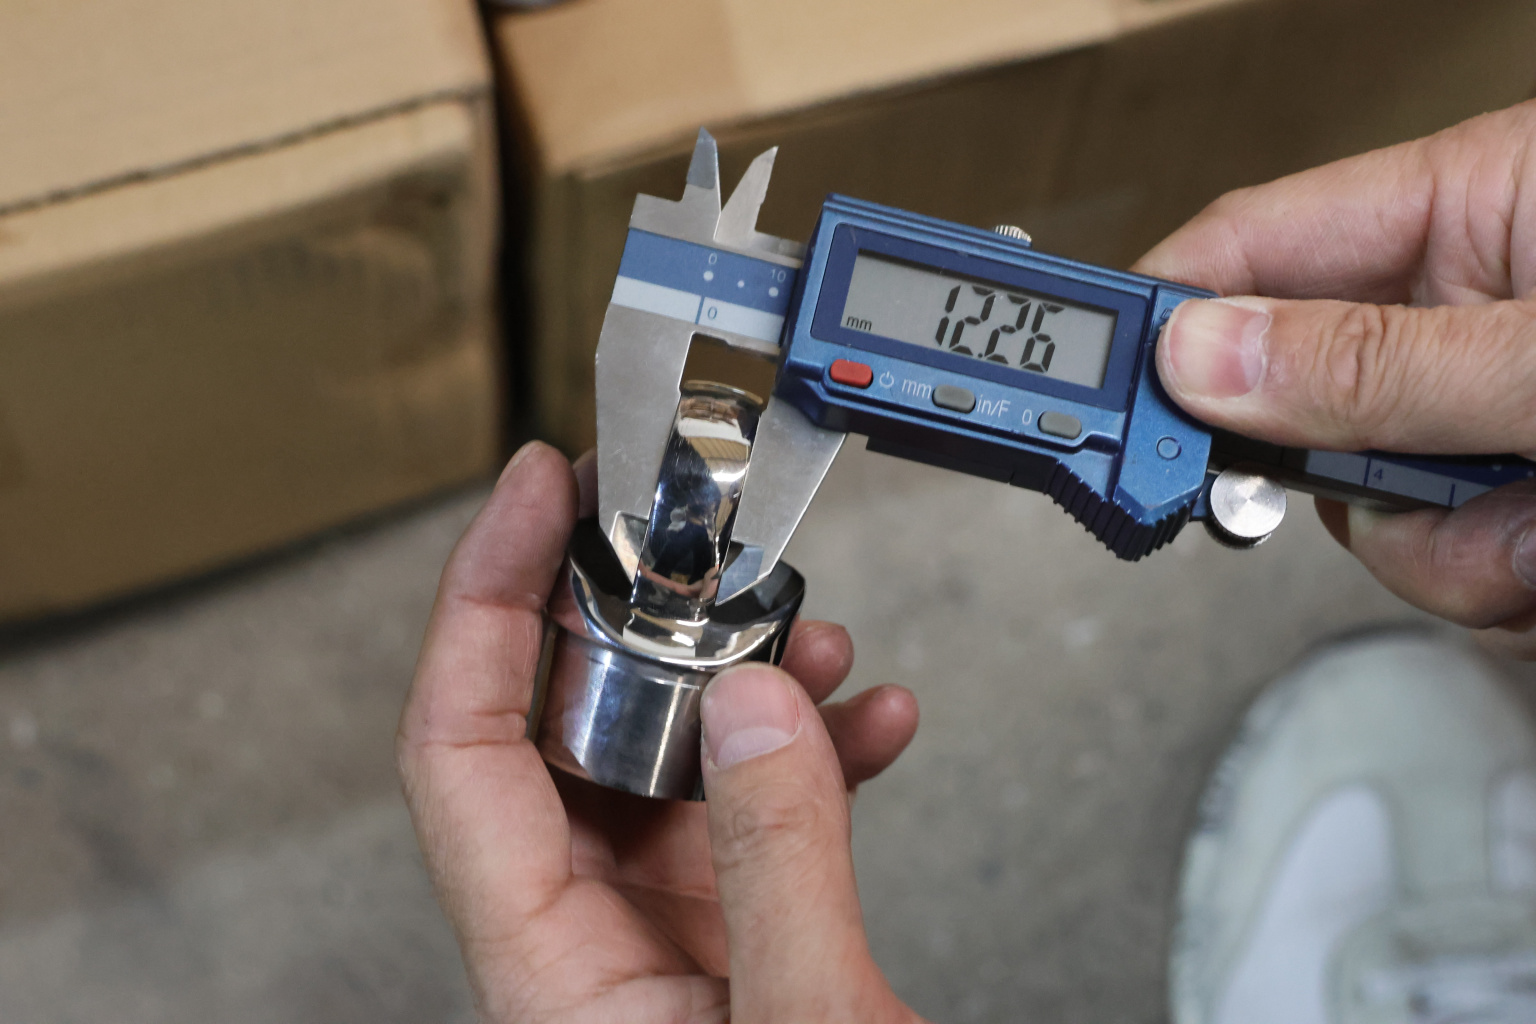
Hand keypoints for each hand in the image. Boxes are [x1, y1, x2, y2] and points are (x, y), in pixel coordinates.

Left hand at [398, 442, 924, 1021]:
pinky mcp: (731, 939)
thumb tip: (760, 702)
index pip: (460, 748)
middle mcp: (583, 941)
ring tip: (813, 638)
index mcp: (548, 973)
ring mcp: (657, 936)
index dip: (479, 603)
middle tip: (694, 541)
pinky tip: (872, 724)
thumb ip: (780, 863)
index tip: (533, 496)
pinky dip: (810, 756)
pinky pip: (749, 812)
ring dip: (743, 683)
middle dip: (640, 621)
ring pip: (667, 758)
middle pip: (565, 732)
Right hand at [1136, 100, 1535, 655]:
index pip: (1254, 241)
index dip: (1163, 311)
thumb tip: (1203, 354)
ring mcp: (1494, 402)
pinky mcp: (1524, 487)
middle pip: (1294, 388)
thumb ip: (1382, 359)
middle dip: (1332, 463)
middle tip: (1373, 485)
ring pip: (1367, 494)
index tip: (1095, 395)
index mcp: (1475, 202)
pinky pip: (1446, 550)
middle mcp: (1472, 298)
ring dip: (1441, 539)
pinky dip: (1495, 572)